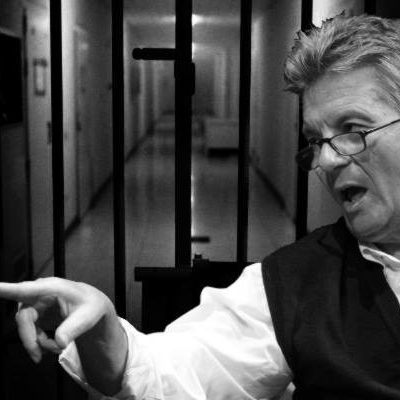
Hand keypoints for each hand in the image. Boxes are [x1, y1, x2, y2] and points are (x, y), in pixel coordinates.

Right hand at [0, 277, 115, 362]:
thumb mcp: (87, 317)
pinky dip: (39, 341)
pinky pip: (29, 331)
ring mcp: (35, 302)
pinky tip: (52, 344)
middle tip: (38, 356)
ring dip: (37, 341)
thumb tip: (59, 343)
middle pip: (24, 317)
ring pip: (25, 326)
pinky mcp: (34, 312)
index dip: (5, 289)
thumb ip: (73, 329)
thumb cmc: (90, 306)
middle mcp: (40, 292)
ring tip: (56, 348)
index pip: (24, 289)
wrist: (92, 307)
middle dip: (30, 338)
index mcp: (52, 287)